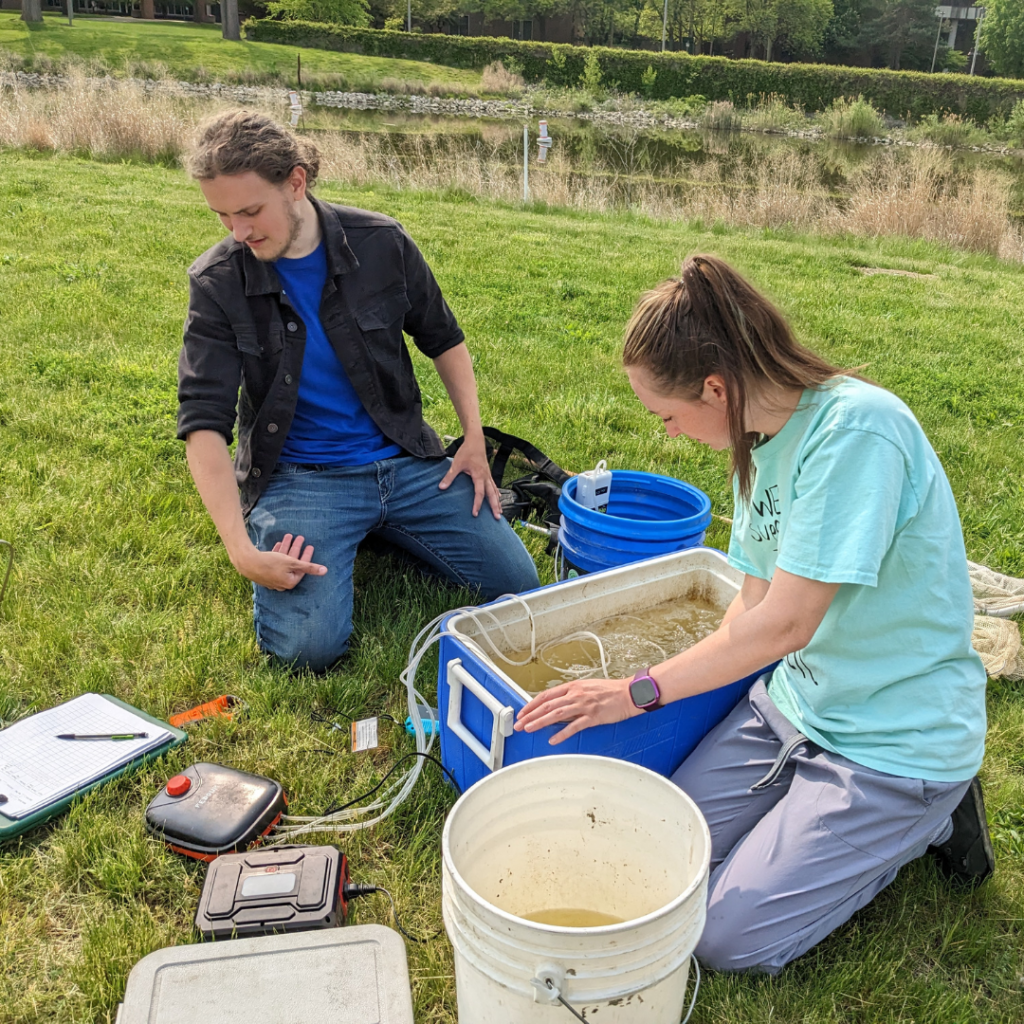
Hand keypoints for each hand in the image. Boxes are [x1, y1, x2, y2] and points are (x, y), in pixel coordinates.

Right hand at [234, 533, 327, 590]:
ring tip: (289, 536)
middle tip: (301, 537)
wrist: (247, 562)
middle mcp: (281, 583)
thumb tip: (325, 571)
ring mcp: (272, 578)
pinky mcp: (263, 573)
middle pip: (292, 564)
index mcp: (290, 582)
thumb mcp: (292, 563)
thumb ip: (309, 567)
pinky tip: (279, 543)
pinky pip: (274, 562)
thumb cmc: (271, 563)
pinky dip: (278, 553)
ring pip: (283, 561)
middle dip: (296, 549)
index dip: (307, 556)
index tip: (310, 545)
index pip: (302, 568)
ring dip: (287, 548)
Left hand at [438, 437, 501, 518]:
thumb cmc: (466, 451)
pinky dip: (497, 493)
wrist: (476, 441)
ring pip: (495, 491)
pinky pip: (494, 486)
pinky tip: (499, 498)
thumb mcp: (456, 463)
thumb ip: (449, 476)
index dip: (477, 504)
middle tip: (497, 517)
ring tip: (500, 512)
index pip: (479, 493)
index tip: (475, 513)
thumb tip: (441, 487)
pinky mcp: (488, 474)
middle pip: (492, 494)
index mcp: (479, 475)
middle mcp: (486, 477)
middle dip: (495, 506)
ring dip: (497, 502)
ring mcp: (488, 475)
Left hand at [514, 676, 639, 744]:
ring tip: (529, 729)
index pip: (546, 696)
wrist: (629, 693)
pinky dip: (562, 734)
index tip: (522, 713)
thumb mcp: (587, 687)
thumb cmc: (609, 690)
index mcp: (572, 686)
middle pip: (547, 705)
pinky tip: (552, 740)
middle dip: (530, 715)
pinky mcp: (593, 716)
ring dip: (540, 722)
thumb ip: (571, 695)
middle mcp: (575, 694)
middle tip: (519, 724)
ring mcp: (584, 705)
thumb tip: (556, 705)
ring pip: (556, 714)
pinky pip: (574, 726)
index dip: (531, 704)